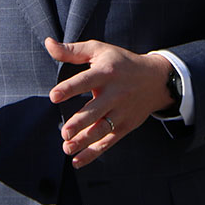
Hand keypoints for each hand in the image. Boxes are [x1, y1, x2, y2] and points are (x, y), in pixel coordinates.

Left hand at [45, 38, 173, 168]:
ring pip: (102, 129)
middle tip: (65, 133)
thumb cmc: (120, 62)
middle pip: (95, 110)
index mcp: (106, 72)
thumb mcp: (99, 50)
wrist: (156, 79)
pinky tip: (77, 161)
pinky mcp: (125, 126)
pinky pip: (108, 142)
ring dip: (84, 141)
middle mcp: (115, 93)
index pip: (86, 80)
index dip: (70, 88)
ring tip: (67, 147)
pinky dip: (93, 153)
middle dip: (80, 122)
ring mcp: (121, 112)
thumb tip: (48, 44)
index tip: (53, 96)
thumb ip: (72, 50)